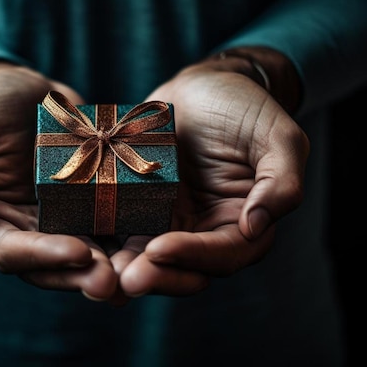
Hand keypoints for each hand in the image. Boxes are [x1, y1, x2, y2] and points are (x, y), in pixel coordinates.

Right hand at [0, 62, 118, 299]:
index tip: (78, 253)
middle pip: (51, 264)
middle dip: (82, 274)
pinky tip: (152, 241)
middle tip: (114, 283)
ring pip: (84, 251)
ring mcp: (58, 217)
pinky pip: (106, 222)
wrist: (17, 87)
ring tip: (136, 272)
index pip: (10, 251)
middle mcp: (24, 229)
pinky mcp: (86, 201)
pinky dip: (127, 235)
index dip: (43, 256)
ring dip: (109, 266)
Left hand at [112, 54, 309, 296]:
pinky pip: (123, 229)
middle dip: (156, 276)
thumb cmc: (245, 108)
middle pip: (184, 268)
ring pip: (148, 257)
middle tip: (125, 280)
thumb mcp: (278, 136)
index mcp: (244, 223)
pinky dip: (107, 242)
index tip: (160, 248)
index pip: (224, 254)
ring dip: (126, 269)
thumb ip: (281, 182)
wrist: (203, 86)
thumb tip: (255, 226)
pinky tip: (84, 246)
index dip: (195, 256)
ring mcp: (171, 221)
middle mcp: (206, 231)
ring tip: (99, 273)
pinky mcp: (141, 206)